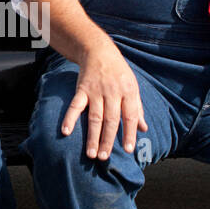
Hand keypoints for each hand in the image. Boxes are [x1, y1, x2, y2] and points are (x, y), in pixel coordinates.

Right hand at [61, 37, 146, 160]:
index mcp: (128, 92)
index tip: (128, 150)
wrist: (99, 51)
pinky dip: (70, 118)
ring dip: (92, 136)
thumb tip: (143, 129)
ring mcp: (96, 91)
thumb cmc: (119, 73)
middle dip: (108, 140)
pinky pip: (75, 105)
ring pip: (94, 117)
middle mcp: (112, 92)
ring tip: (91, 154)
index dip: (129, 133)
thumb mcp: (132, 87)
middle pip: (111, 120)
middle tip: (104, 157)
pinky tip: (66, 131)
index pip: (129, 116)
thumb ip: (137, 109)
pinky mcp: (82, 89)